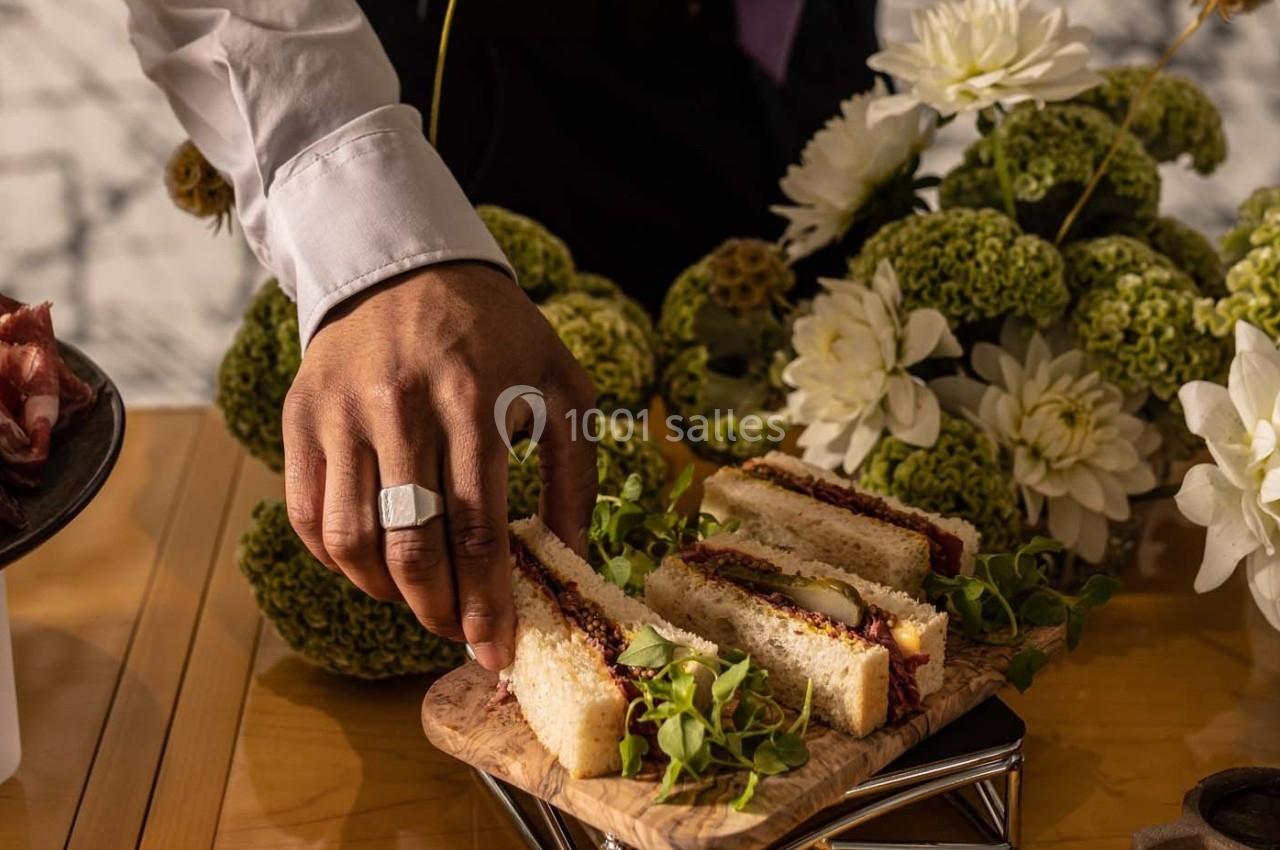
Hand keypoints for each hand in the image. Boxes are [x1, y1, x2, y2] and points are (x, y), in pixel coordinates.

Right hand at [282, 263, 597, 670]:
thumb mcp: (561, 384)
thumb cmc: (498, 333)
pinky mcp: (299, 416)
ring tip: (418, 602)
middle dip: (436, 611)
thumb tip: (573, 557)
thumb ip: (576, 472)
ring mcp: (341, 412)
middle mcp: (400, 408)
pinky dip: (336, 559)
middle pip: (410, 545)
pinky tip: (372, 568)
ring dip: (385, 592)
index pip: (476, 529)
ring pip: (351, 539)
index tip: (494, 651)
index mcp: (474, 400)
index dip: (485, 603)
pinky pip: (307, 512)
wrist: (405, 265)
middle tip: (457, 635)